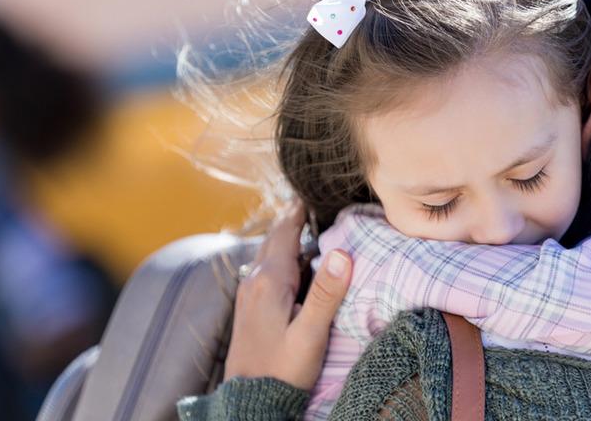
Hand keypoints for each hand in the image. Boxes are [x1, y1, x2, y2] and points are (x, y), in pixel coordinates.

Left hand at [224, 203, 352, 389]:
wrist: (249, 403)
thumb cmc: (283, 371)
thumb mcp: (310, 334)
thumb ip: (326, 294)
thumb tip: (343, 253)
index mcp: (269, 282)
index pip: (285, 234)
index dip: (298, 212)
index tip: (308, 191)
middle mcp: (254, 282)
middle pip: (273, 240)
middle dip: (291, 221)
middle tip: (308, 204)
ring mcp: (247, 296)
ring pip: (267, 256)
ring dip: (284, 240)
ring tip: (303, 227)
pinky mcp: (248, 310)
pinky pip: (263, 272)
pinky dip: (279, 259)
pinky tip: (291, 267)